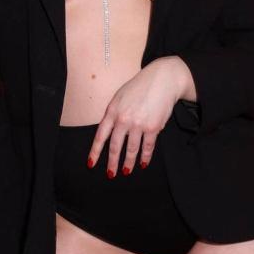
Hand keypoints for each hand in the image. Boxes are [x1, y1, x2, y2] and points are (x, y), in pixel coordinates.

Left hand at [87, 56, 192, 176]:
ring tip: (127, 171)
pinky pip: (147, 147)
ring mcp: (138, 124)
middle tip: (111, 174)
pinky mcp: (153, 127)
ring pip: (131, 149)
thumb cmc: (141, 86)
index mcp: (112, 111)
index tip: (91, 163)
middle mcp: (123, 119)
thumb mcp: (120, 96)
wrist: (163, 79)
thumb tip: (111, 132)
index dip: (95, 151)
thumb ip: (114, 113)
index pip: (101, 136)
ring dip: (129, 163)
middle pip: (115, 146)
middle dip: (112, 163)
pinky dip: (145, 157)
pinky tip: (143, 163)